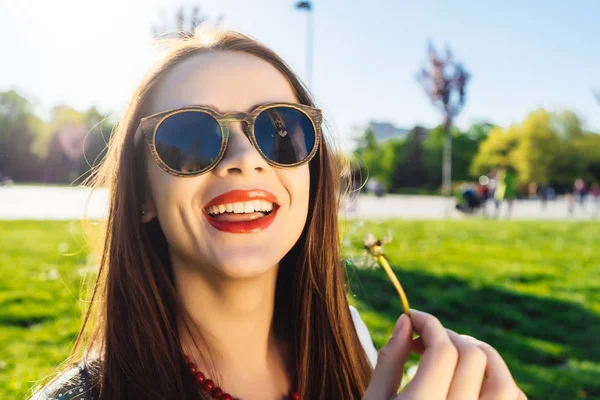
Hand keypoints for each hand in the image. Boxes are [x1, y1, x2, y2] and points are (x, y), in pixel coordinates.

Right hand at [363, 310, 526, 399]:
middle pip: (474, 358)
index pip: (442, 350)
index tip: (413, 317)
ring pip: (505, 383)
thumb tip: (407, 322)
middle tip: (427, 338)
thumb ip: (388, 361)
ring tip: (455, 355)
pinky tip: (474, 384)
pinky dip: (501, 387)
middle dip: (451, 336)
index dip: (429, 324)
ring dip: (482, 357)